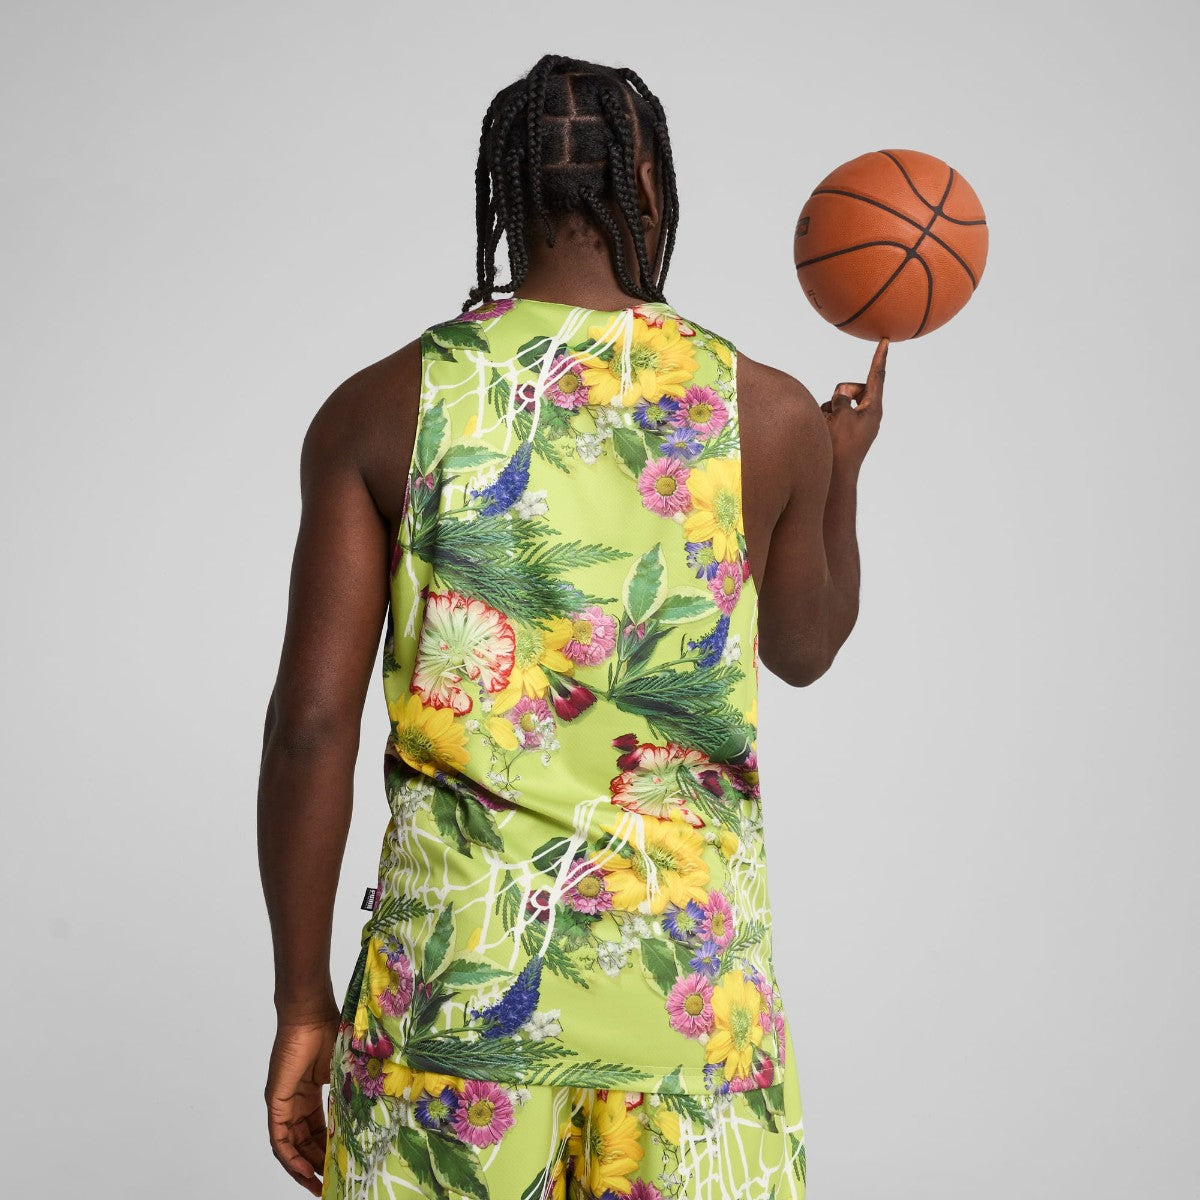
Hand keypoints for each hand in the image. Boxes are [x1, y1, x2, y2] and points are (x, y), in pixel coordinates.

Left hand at [265, 1012, 339, 1194]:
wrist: (312, 1013)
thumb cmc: (331, 1030)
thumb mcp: (347, 1068)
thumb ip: (354, 1088)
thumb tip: (377, 1107)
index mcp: (311, 1092)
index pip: (317, 1130)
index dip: (327, 1150)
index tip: (341, 1166)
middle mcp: (295, 1101)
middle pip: (304, 1142)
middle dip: (317, 1164)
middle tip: (332, 1183)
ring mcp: (284, 1102)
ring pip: (290, 1145)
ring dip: (302, 1168)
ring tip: (318, 1185)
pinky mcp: (277, 1101)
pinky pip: (279, 1138)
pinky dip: (289, 1158)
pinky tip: (302, 1172)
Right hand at [821, 336, 887, 472]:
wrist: (836, 476)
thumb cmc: (841, 446)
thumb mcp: (840, 414)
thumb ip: (841, 398)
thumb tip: (841, 398)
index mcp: (874, 409)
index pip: (877, 376)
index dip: (879, 357)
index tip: (886, 341)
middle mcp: (868, 414)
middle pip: (850, 388)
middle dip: (839, 394)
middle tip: (836, 412)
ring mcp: (856, 423)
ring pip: (837, 402)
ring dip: (829, 410)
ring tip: (830, 430)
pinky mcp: (846, 431)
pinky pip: (831, 414)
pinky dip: (826, 419)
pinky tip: (826, 435)